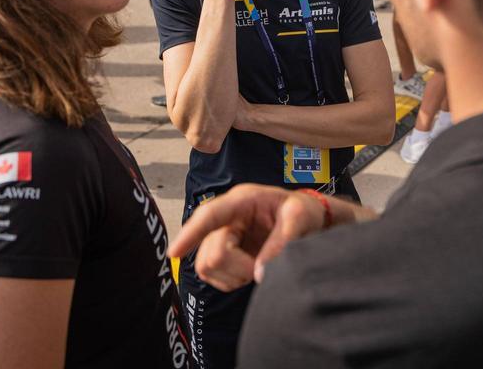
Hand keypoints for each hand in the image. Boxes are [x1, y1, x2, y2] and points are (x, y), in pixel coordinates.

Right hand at [168, 184, 329, 290]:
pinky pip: (213, 276)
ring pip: (207, 267)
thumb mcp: (300, 218)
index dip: (190, 233)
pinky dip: (231, 281)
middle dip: (237, 268)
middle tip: (262, 267)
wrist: (309, 220)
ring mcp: (222, 235)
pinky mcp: (223, 253)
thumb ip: (281, 242)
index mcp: (242, 201)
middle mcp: (226, 218)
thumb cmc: (303, 211)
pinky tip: (250, 270)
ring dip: (233, 276)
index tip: (173, 253)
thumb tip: (260, 272)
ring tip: (257, 268)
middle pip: (211, 253)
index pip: (209, 215)